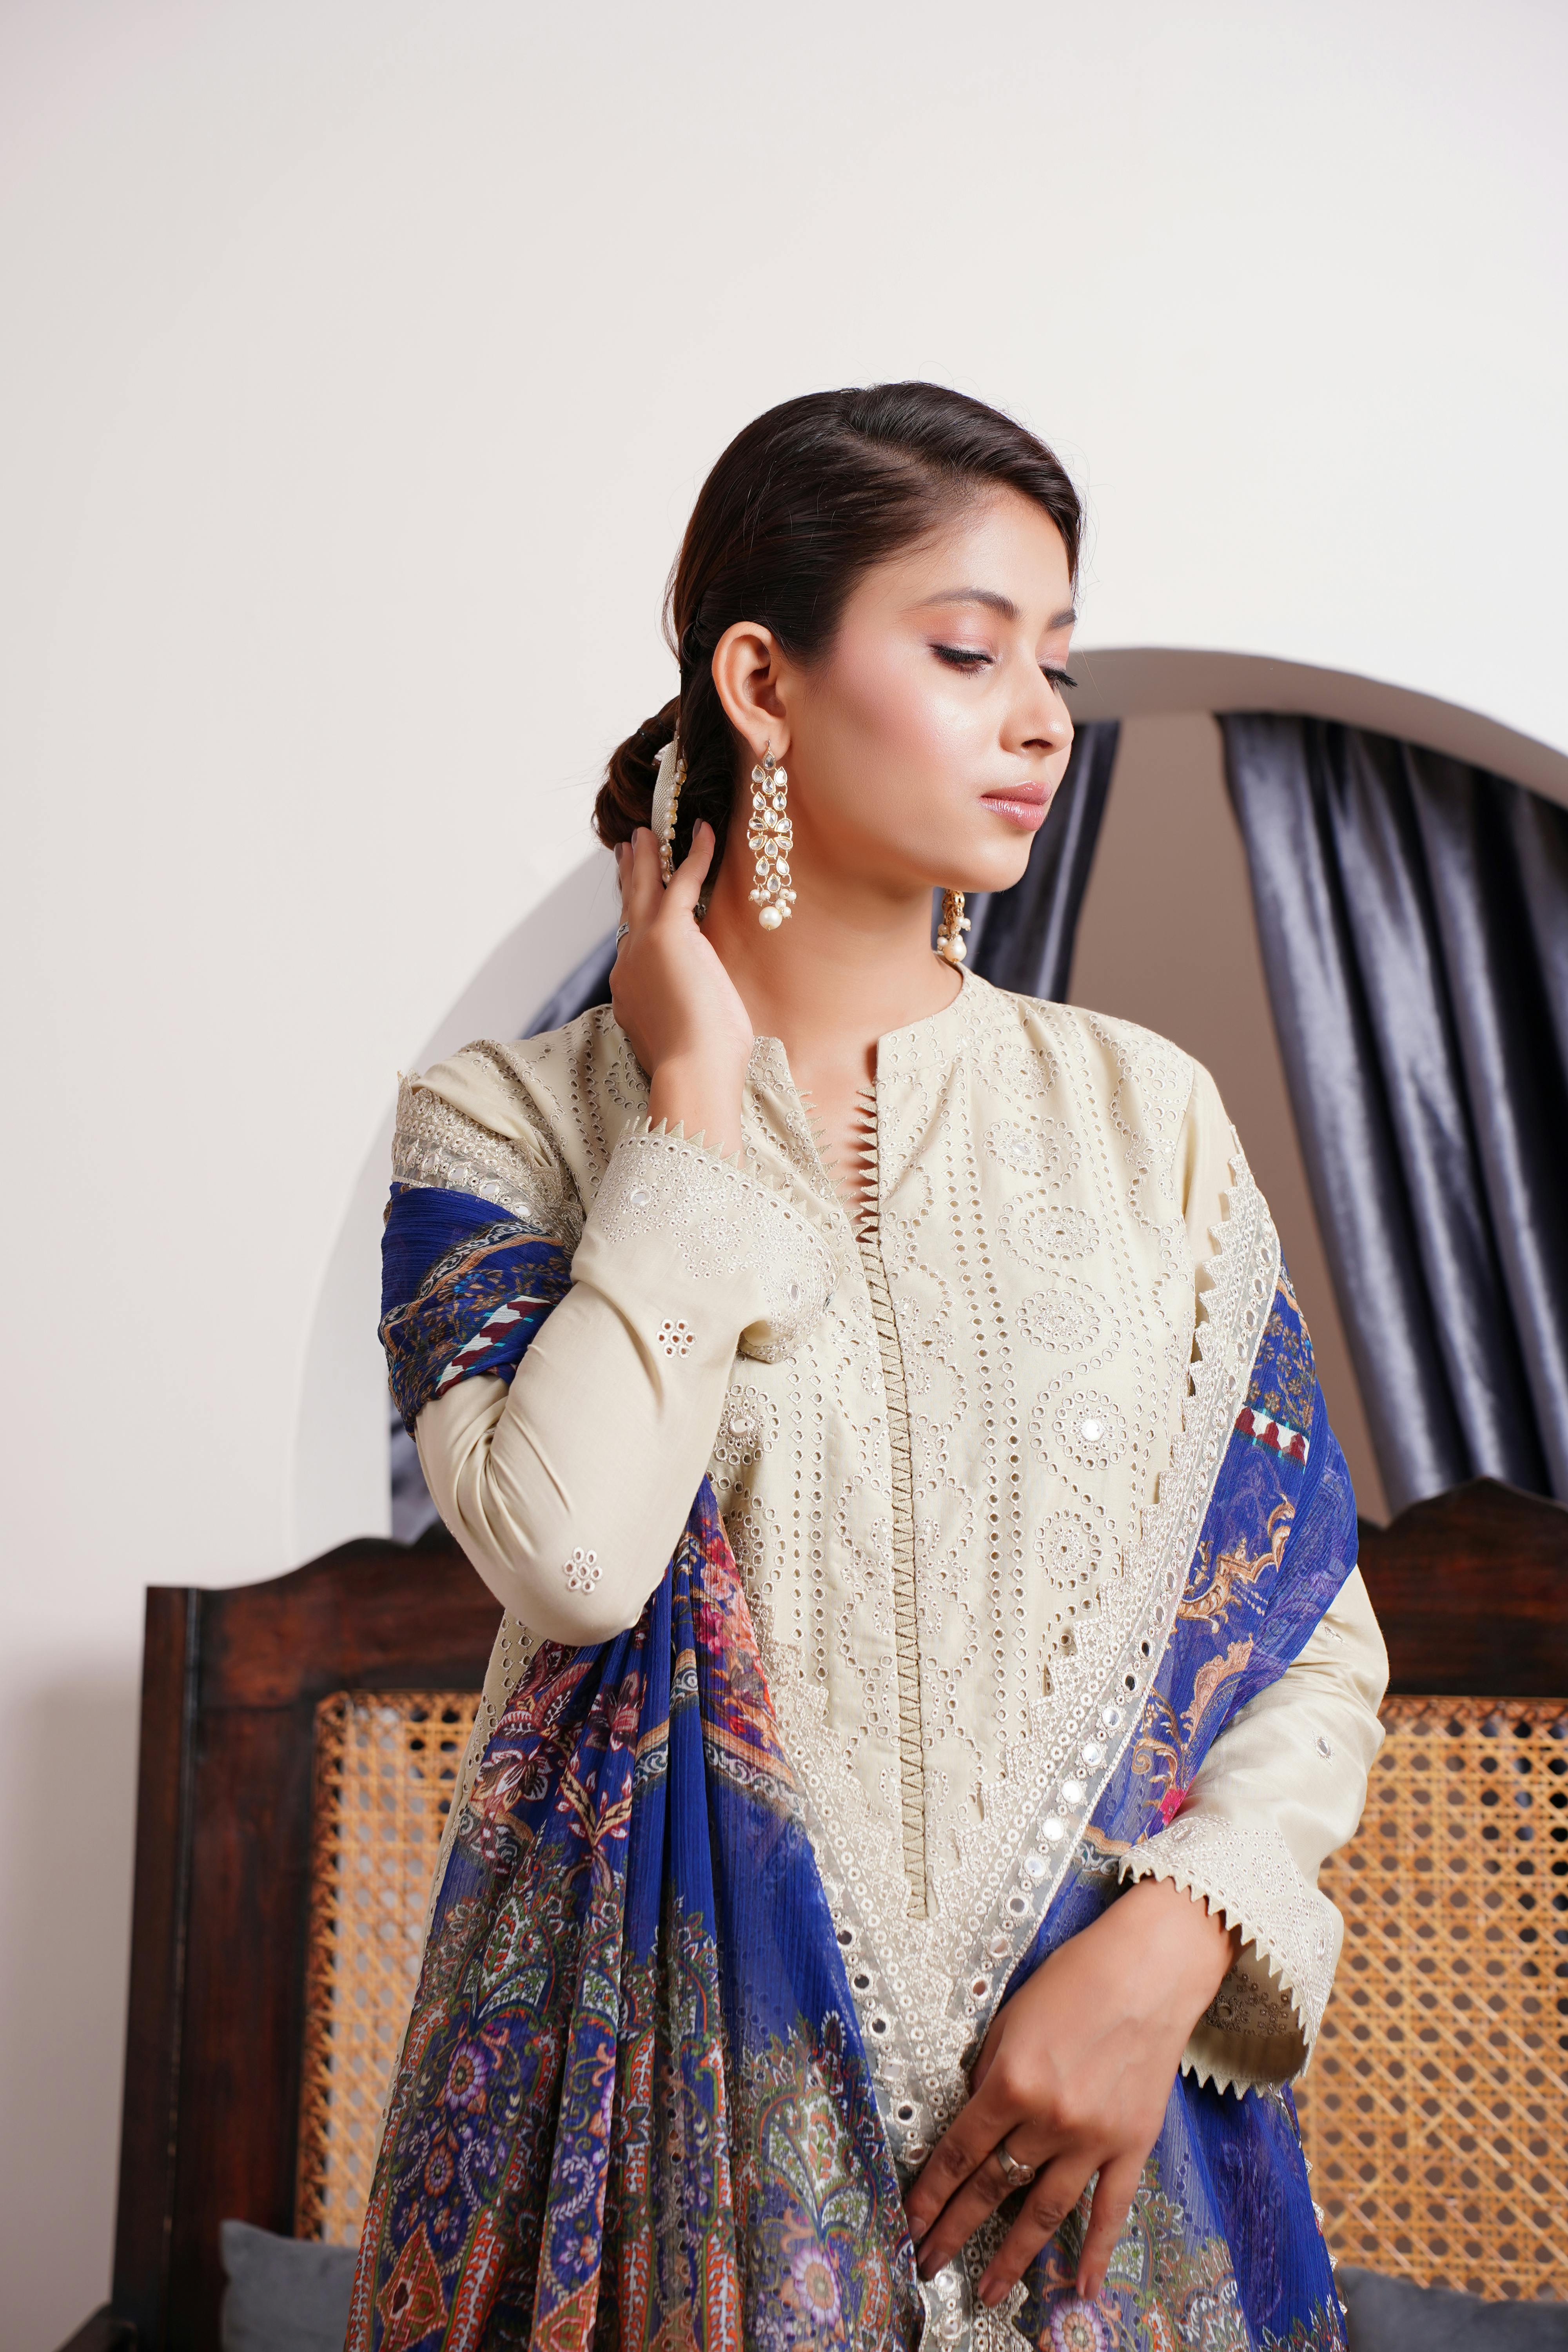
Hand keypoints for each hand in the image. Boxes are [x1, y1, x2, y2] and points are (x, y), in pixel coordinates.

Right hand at [610, 824, 753, 1156]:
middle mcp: (628, 965)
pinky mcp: (668, 933)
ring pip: (643, 890)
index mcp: (629, 993)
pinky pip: (682, 881)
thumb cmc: (701, 1069)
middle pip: (627, 910)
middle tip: (627, 849)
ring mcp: (643, 946)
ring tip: (648, 833)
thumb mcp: (684, 1037)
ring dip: (647, 858)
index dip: (633, 918)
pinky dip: (695, 855)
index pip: (631, 946)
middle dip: (628, 878)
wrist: (693, 1073)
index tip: (633, 901)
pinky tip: (707, 831)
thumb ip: (681, 1014)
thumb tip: (696, 1012)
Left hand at [904, 1878, 1238, 2307]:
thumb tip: (973, 2122)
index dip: (930, 2194)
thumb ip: (988, 2075)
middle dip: (955, 2230)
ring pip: (1044, 2212)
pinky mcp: (1132, 2144)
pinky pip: (1111, 2209)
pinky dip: (1096, 2251)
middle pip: (993, 2188)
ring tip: (987, 2292)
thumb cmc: (1076, 1979)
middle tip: (928, 2264)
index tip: (909, 2224)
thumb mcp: (1010, 2018)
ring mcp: (1093, 2138)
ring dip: (1013, 2257)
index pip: (959, 2153)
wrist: (1149, 1969)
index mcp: (1012, 2082)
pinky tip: (1080, 2289)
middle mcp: (1050, 2118)